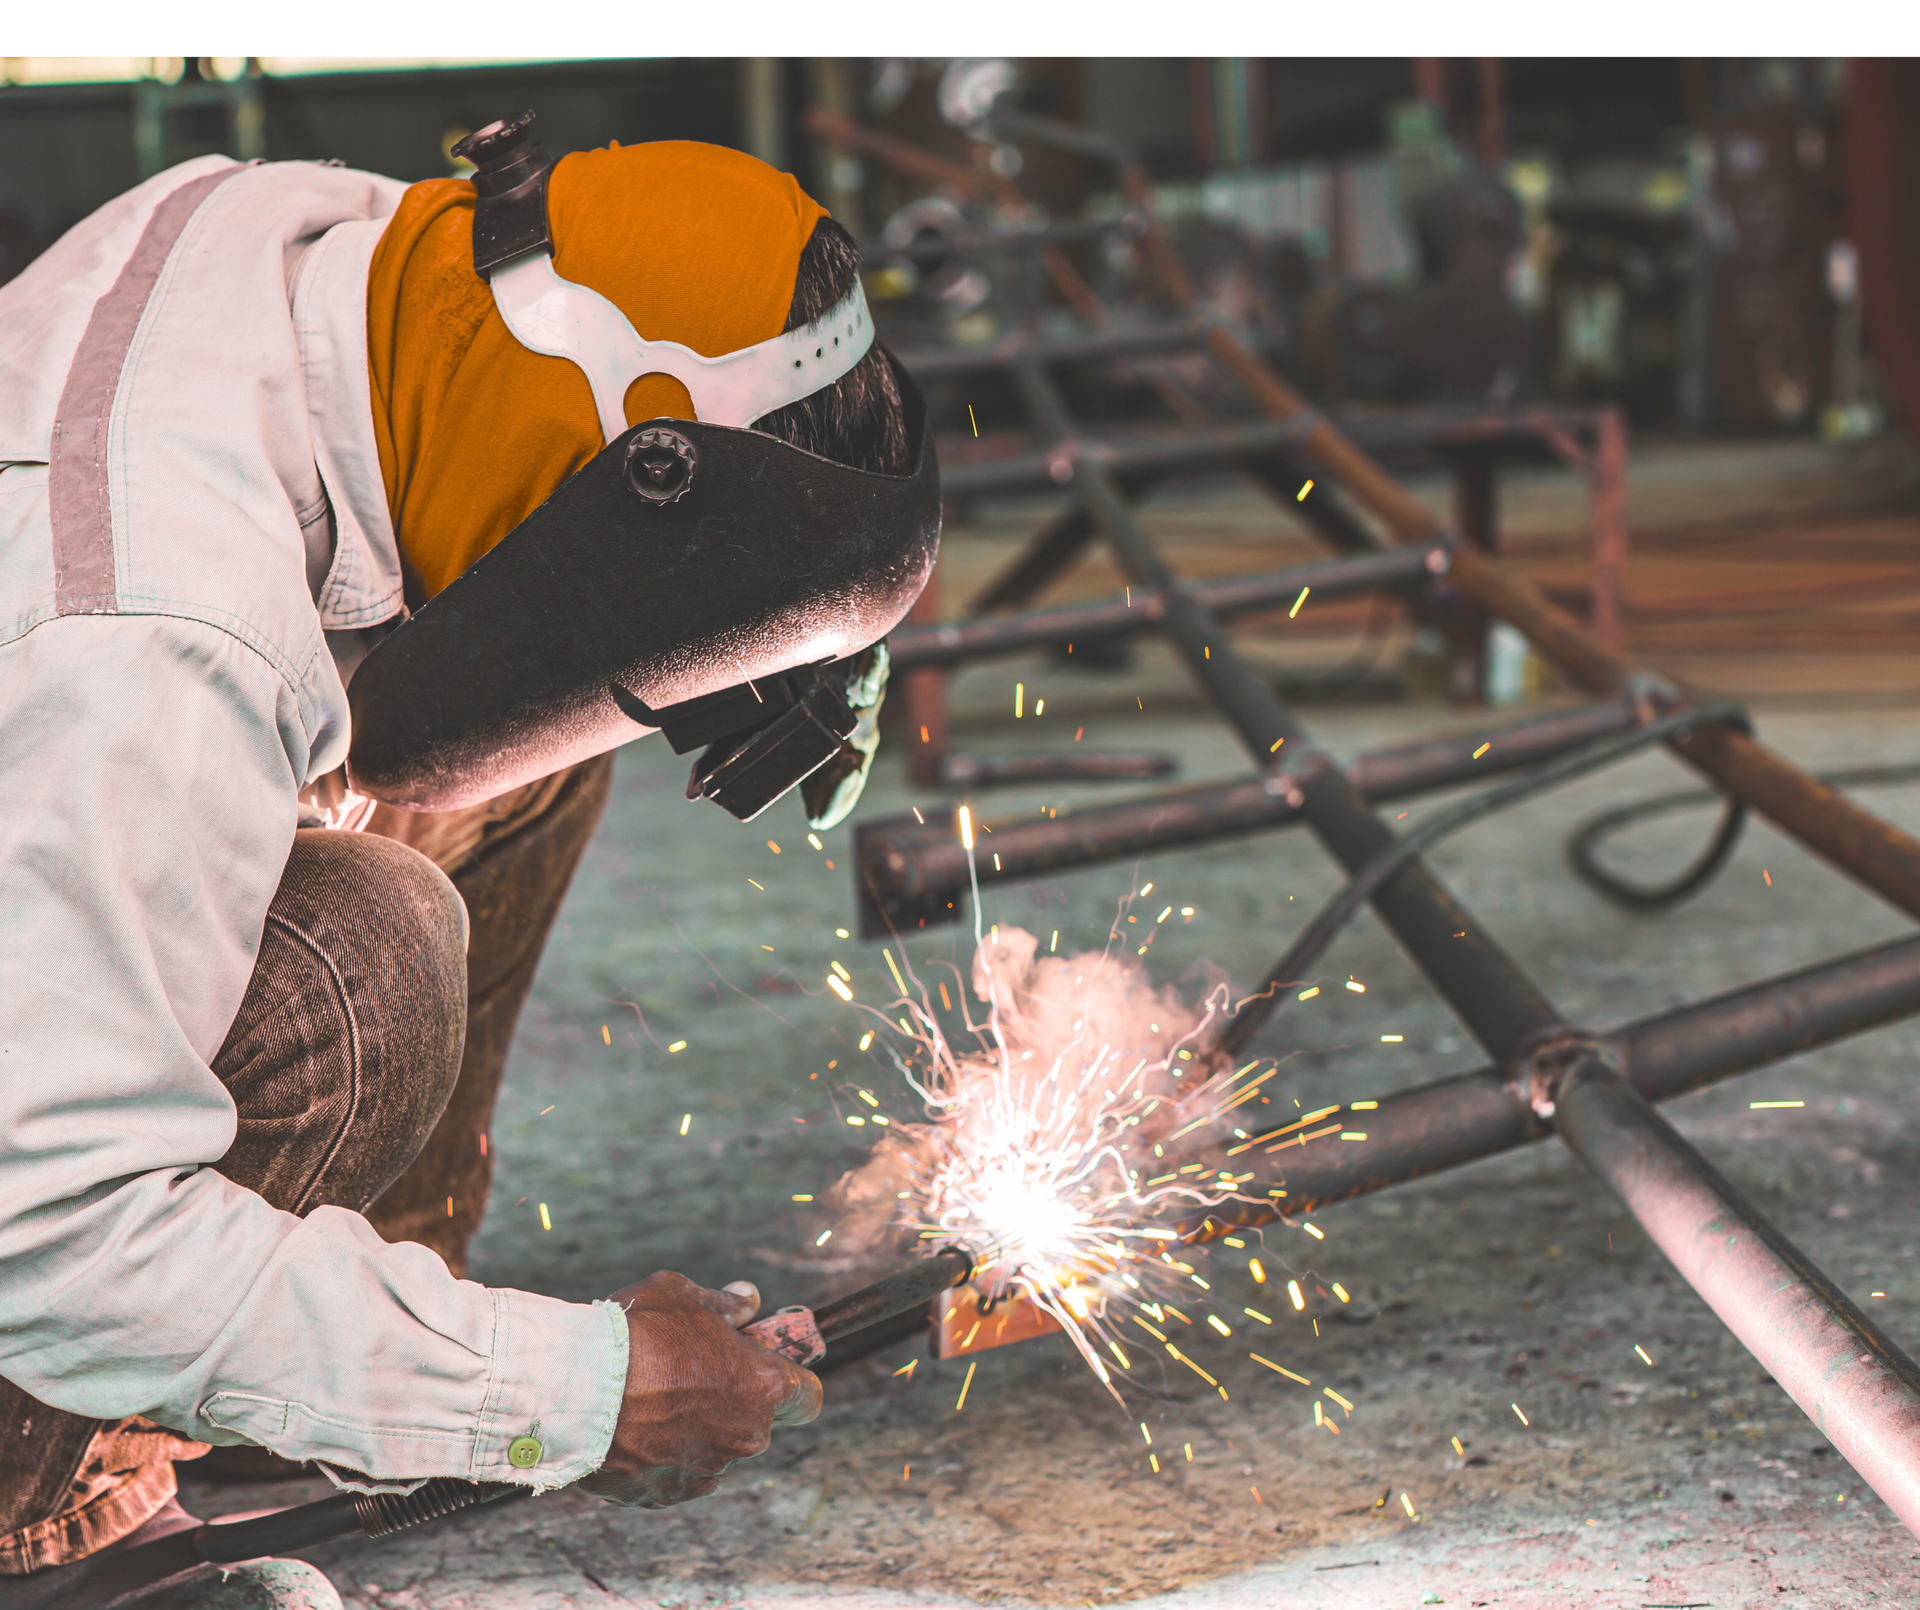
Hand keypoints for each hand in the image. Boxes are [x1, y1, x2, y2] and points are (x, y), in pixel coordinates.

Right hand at [578, 1271, 821, 1507]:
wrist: (576, 1389)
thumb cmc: (636, 1333)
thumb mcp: (685, 1296)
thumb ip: (725, 1304)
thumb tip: (748, 1301)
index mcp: (762, 1385)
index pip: (807, 1396)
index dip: (792, 1381)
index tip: (769, 1368)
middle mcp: (745, 1435)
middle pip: (756, 1421)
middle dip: (732, 1400)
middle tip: (689, 1372)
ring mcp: (707, 1470)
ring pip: (714, 1448)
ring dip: (695, 1428)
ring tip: (648, 1397)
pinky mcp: (668, 1494)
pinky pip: (677, 1473)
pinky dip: (662, 1455)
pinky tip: (632, 1427)